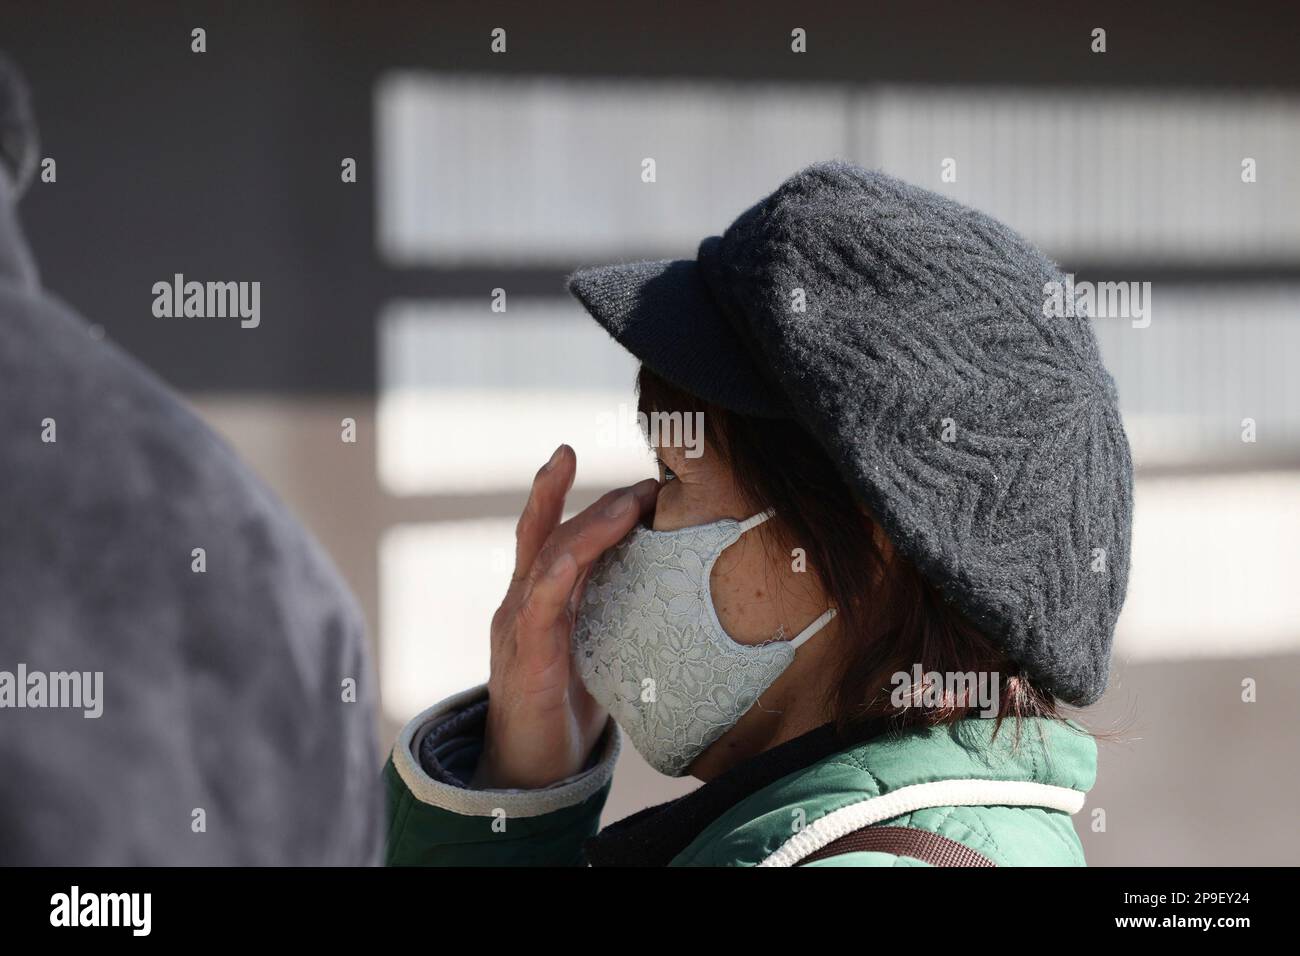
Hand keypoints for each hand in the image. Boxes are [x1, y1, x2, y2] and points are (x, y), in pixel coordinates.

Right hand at [470, 444, 658, 788]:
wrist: (530, 773)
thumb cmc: (564, 712)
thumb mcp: (590, 650)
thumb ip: (607, 614)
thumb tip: (663, 585)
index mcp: (537, 600)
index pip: (550, 533)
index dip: (564, 493)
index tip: (601, 466)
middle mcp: (521, 603)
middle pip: (550, 533)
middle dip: (595, 502)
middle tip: (643, 482)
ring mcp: (519, 626)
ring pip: (548, 557)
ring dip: (591, 525)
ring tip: (629, 503)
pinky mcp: (526, 658)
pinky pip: (540, 604)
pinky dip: (560, 569)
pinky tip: (582, 548)